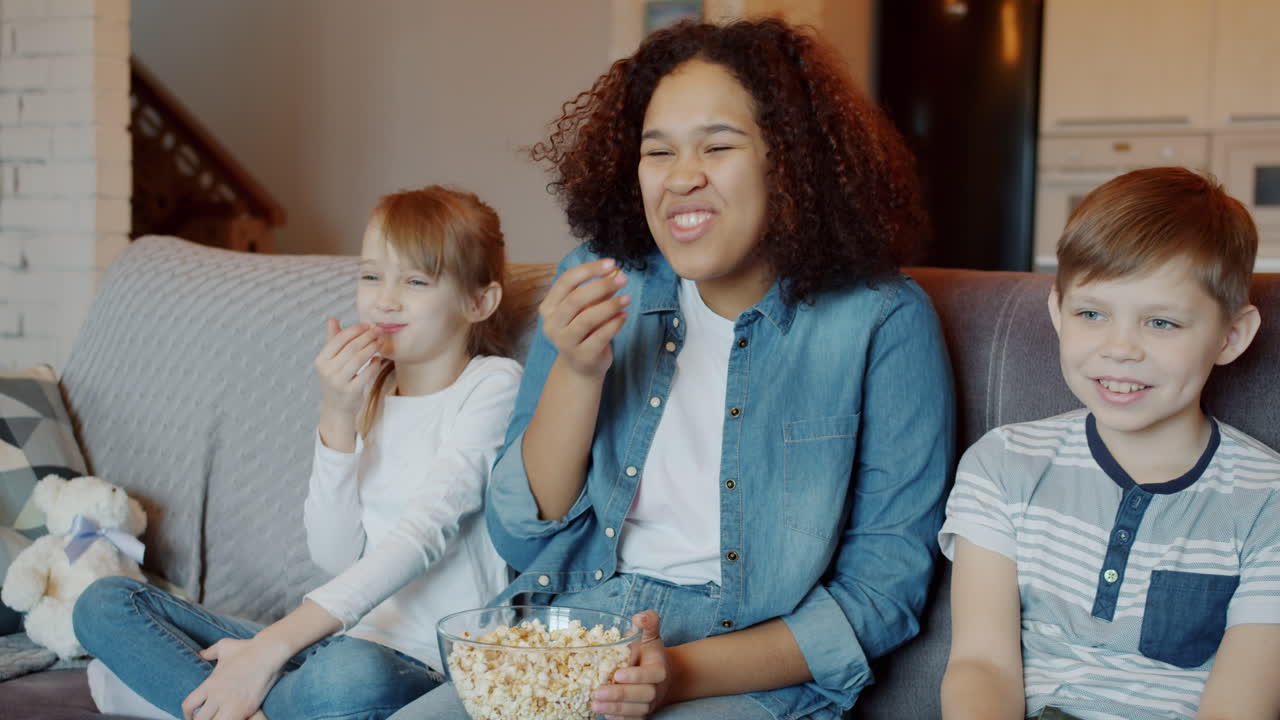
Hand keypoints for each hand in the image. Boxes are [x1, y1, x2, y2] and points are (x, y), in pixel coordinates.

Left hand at [181, 637, 281, 719]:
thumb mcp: (224, 646)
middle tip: (208, 719)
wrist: (269, 652)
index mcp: (210, 683)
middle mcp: (218, 696)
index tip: (191, 716)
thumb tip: (202, 654)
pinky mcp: (247, 708)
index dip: (187, 714)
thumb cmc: (248, 648)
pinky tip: (237, 717)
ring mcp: (232, 703)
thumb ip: (210, 652)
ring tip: (221, 718)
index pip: (188, 705)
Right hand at [314, 318, 382, 416]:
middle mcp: (328, 371)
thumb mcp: (330, 360)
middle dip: (367, 337)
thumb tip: (332, 319)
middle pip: (351, 348)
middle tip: (378, 330)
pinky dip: (374, 364)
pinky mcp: (351, 392)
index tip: (367, 324)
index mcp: (321, 360)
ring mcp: (339, 382)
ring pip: (359, 360)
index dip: (354, 330)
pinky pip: (366, 374)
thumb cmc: (336, 378)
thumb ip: (333, 340)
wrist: (337, 408)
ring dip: (372, 348)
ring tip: (380, 341)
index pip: (339, 340)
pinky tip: (378, 358)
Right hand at [538, 258, 629, 376]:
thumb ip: (597, 292)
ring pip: (587, 318)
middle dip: (602, 285)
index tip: (611, 263)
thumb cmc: (584, 331)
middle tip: (623, 278)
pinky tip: (624, 316)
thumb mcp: (586, 309)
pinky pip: (600, 336)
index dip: (589, 269)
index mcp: (549, 307)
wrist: (581, 367)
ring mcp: (565, 342)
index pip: (566, 281)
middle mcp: (552, 325)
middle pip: (576, 298)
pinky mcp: (581, 356)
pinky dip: (614, 324)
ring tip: (627, 298)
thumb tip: (615, 272)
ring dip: (610, 305)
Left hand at [592, 610, 670, 718]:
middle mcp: (656, 688)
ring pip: (637, 711)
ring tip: (594, 704)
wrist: (659, 675)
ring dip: (615, 709)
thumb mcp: (649, 635)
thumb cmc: (649, 653)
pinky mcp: (642, 714)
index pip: (652, 674)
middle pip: (644, 696)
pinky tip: (604, 714)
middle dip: (620, 695)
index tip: (618, 674)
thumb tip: (639, 616)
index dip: (636, 676)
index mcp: (659, 668)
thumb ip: (648, 623)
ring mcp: (650, 703)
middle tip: (597, 692)